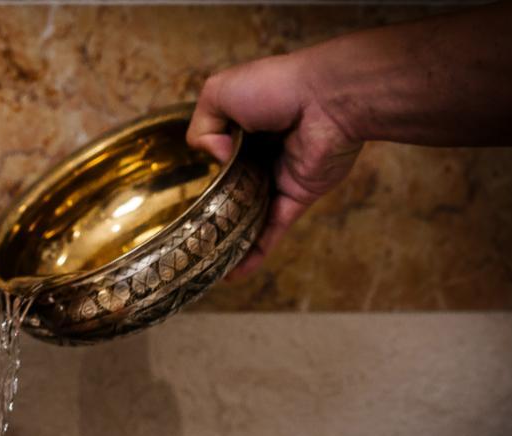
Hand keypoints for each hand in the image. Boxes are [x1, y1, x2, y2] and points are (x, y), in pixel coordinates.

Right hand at [186, 51, 362, 280]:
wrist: (329, 98)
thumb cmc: (276, 87)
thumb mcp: (219, 92)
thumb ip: (202, 127)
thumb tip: (216, 160)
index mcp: (241, 127)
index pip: (214, 154)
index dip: (200, 171)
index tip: (182, 194)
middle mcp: (258, 154)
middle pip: (229, 189)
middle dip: (210, 211)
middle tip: (187, 235)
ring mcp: (277, 178)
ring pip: (248, 214)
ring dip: (228, 238)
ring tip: (204, 262)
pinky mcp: (296, 197)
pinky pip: (272, 230)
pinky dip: (255, 253)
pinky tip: (233, 274)